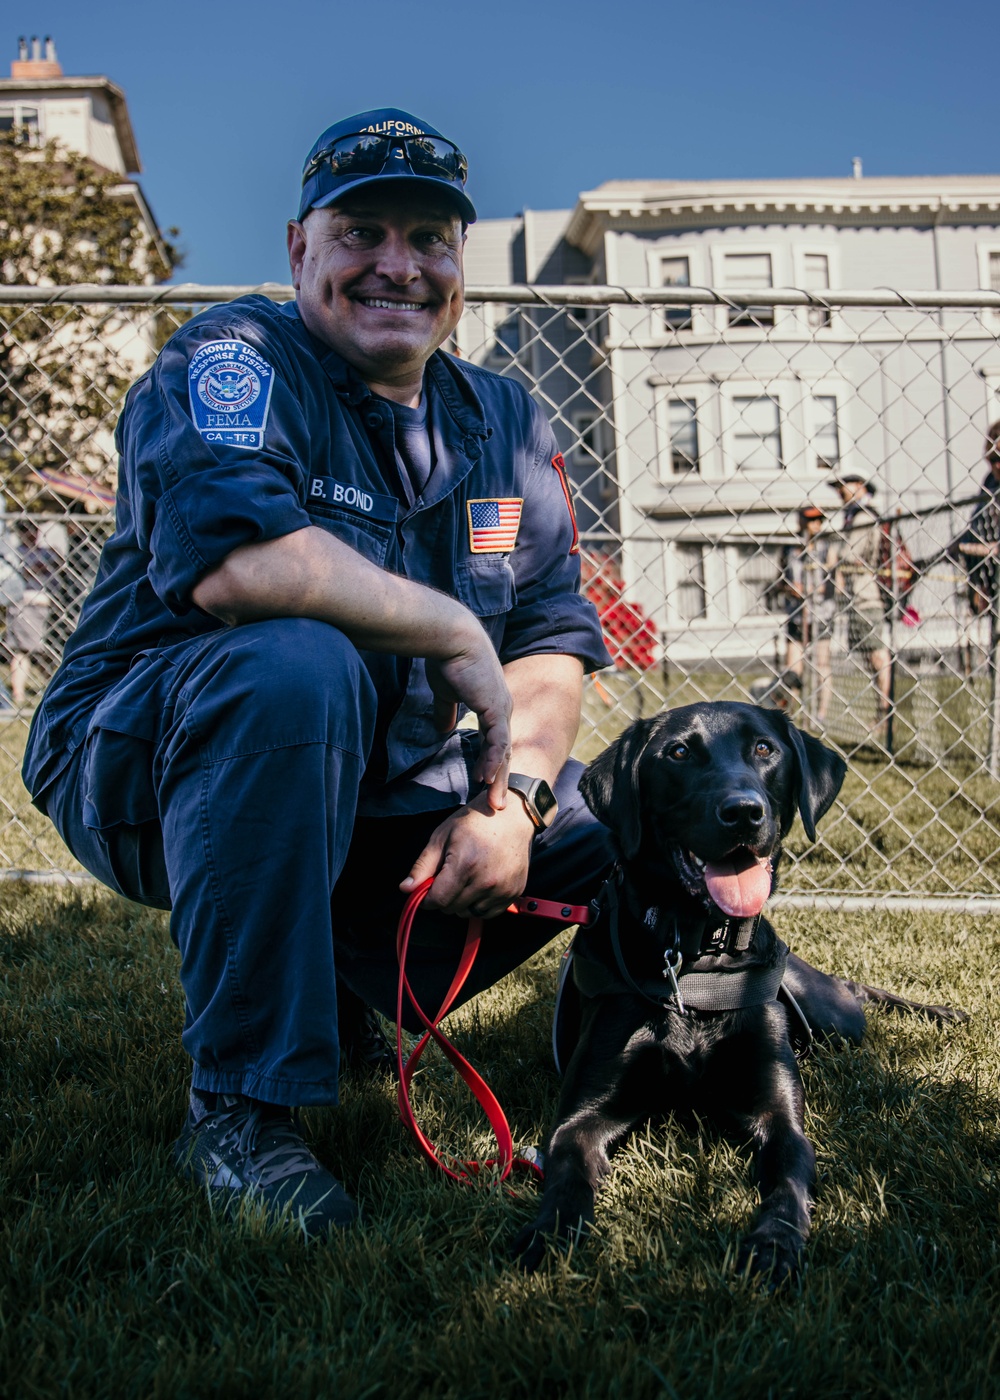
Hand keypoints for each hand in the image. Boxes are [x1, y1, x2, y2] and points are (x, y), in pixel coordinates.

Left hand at [399, 792, 536, 918]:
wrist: (512, 817)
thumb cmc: (474, 823)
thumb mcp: (442, 837)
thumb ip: (423, 865)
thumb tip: (406, 888)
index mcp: (465, 864)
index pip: (439, 900)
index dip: (428, 898)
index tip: (428, 889)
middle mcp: (486, 880)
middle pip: (452, 908)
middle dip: (444, 897)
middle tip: (449, 877)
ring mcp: (503, 888)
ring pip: (469, 913)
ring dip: (462, 902)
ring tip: (466, 879)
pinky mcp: (514, 892)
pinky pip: (488, 913)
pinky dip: (480, 905)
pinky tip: (480, 885)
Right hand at [425, 628, 512, 810]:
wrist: (451, 638)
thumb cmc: (448, 661)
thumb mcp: (446, 694)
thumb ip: (447, 713)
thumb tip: (442, 731)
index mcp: (493, 707)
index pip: (495, 743)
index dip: (491, 765)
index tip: (484, 786)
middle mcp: (502, 710)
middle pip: (504, 752)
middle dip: (500, 780)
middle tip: (496, 805)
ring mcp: (501, 709)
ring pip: (503, 751)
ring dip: (498, 777)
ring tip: (494, 801)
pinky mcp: (494, 707)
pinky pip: (496, 740)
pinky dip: (492, 759)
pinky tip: (487, 777)